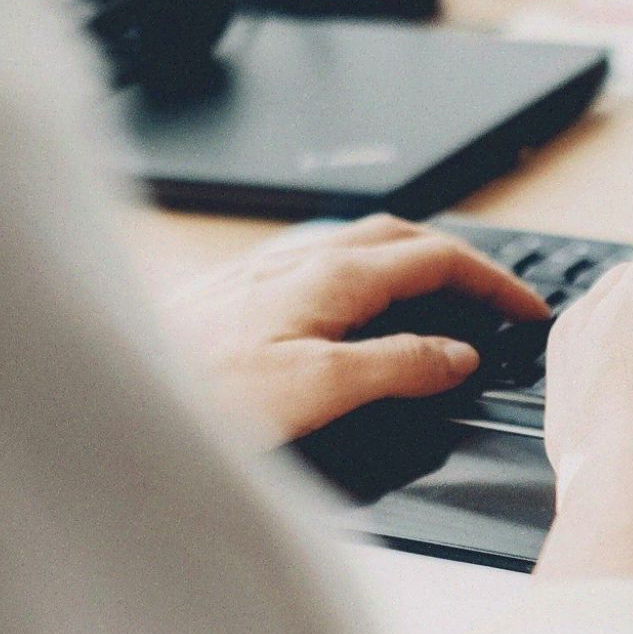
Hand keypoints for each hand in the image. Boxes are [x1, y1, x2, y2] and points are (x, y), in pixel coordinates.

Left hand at [160, 216, 548, 445]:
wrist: (105, 394)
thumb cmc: (199, 394)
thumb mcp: (319, 390)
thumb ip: (397, 365)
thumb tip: (457, 355)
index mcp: (332, 276)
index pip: (439, 258)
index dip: (493, 282)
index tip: (527, 312)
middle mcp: (301, 259)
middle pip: (404, 238)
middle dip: (461, 264)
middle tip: (496, 302)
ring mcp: (267, 270)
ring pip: (362, 247)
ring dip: (414, 264)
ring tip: (442, 302)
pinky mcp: (238, 291)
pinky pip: (324, 265)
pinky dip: (368, 280)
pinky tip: (355, 312)